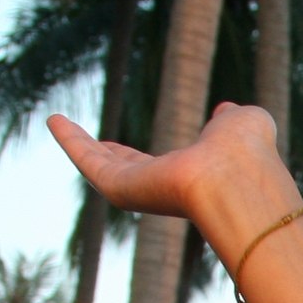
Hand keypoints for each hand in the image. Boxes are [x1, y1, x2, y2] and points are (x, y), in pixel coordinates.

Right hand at [47, 102, 298, 260]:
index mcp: (195, 179)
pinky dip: (71, 142)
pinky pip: (90, 163)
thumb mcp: (246, 124)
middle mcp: (168, 190)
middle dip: (110, 158)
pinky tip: (54, 120)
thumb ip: (235, 119)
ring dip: (78, 145)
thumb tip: (228, 111)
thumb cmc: (248, 153)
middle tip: (91, 143)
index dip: (144, 159)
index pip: (163, 169)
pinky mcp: (122, 191)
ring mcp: (144, 192)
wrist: (238, 179)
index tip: (123, 147)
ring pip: (104, 167)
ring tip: (55, 121)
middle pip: (130, 173)